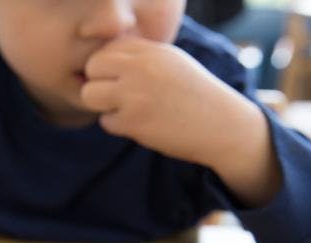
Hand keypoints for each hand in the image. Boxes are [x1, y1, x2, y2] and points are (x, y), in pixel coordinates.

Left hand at [81, 37, 280, 206]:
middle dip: (98, 83)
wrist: (220, 125)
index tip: (121, 81)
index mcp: (150, 49)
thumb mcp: (171, 62)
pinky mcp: (134, 121)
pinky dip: (118, 126)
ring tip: (124, 110)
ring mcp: (134, 94)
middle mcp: (140, 67)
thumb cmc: (195, 95)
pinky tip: (140, 124)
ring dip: (102, 105)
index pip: (106, 49)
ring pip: (90, 95)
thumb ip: (140, 57)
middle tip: (115, 97)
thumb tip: (104, 60)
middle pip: (92, 68)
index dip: (107, 67)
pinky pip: (106, 122)